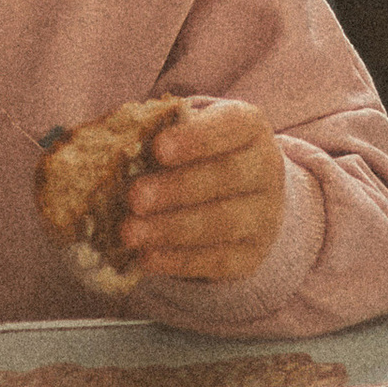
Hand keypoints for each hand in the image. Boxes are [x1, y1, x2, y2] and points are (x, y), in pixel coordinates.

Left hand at [122, 97, 286, 283]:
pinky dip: (179, 261)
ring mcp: (265, 214)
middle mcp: (267, 168)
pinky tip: (146, 257)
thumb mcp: (189, 129)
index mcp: (250, 125)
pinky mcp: (253, 254)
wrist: (245, 192)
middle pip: (226, 176)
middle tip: (133, 198)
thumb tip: (121, 143)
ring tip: (129, 233)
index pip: (232, 125)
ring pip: (222, 222)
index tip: (158, 148)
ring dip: (171, 229)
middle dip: (176, 188)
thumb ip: (162, 131)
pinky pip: (218, 260)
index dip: (196, 137)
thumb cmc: (201, 151)